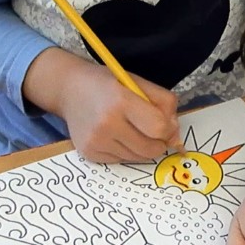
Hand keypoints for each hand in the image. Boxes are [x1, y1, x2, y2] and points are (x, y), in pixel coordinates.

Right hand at [24, 47, 179, 162]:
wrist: (69, 90)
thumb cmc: (108, 84)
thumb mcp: (139, 83)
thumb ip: (164, 104)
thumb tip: (175, 137)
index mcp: (122, 100)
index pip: (159, 128)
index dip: (168, 129)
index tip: (165, 124)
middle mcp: (107, 124)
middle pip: (150, 149)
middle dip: (158, 142)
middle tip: (151, 130)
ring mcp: (96, 141)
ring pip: (138, 158)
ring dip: (142, 147)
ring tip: (131, 129)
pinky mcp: (89, 153)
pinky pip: (121, 161)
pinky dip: (126, 151)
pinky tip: (116, 135)